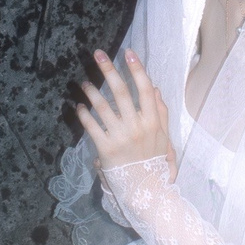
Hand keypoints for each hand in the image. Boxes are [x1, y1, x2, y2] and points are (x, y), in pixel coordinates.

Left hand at [76, 46, 172, 170]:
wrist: (145, 191)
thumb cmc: (154, 163)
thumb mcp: (165, 138)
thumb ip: (161, 113)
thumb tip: (155, 88)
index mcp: (152, 122)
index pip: (145, 89)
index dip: (137, 69)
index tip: (128, 53)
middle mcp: (136, 126)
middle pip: (122, 92)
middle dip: (109, 70)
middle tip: (98, 54)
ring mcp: (120, 137)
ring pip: (103, 107)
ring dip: (92, 92)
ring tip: (84, 83)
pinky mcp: (105, 149)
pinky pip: (91, 127)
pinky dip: (83, 115)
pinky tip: (79, 107)